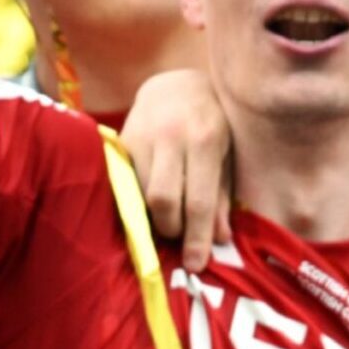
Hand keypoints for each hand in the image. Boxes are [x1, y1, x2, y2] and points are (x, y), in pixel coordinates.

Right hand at [122, 68, 232, 273]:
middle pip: (163, 199)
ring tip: (168, 217)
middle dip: (171, 228)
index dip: (197, 236)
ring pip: (140, 193)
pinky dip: (137, 201)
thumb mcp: (227, 155)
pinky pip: (125, 182)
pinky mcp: (121, 140)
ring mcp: (141, 135)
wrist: (175, 84)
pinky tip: (148, 204)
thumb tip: (221, 239)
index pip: (199, 199)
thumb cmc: (212, 123)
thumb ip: (223, 196)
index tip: (196, 264)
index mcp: (205, 138)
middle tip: (179, 235)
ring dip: (153, 216)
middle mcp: (171, 135)